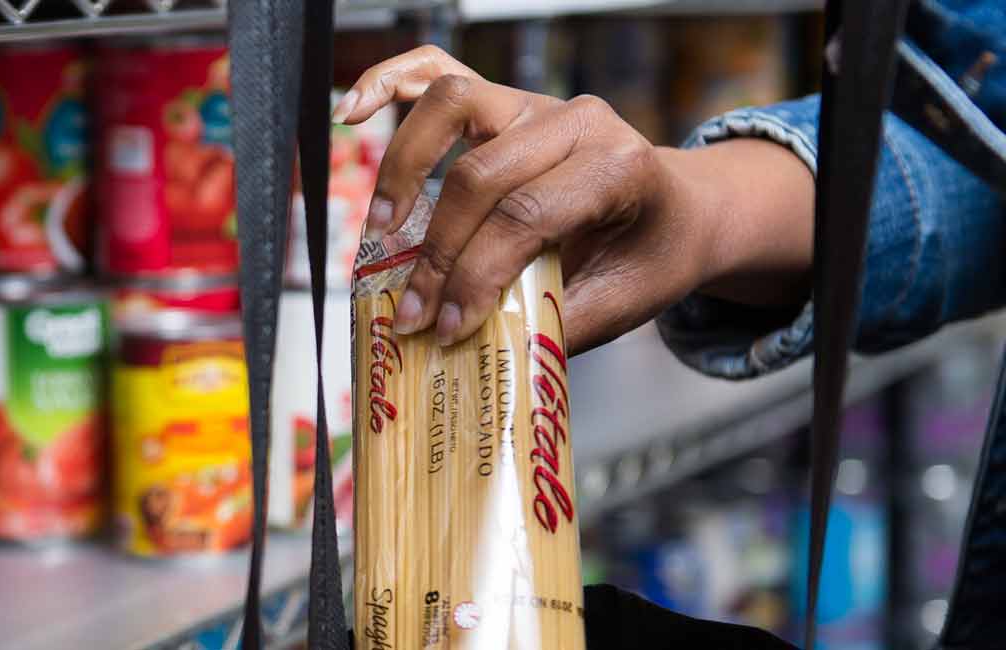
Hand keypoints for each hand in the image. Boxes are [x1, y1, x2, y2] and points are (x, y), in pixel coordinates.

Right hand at [334, 46, 812, 352]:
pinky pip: (436, 71)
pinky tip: (354, 110)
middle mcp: (577, 121)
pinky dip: (389, 82)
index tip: (447, 327)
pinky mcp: (503, 100)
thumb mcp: (624, 303)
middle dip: (438, 251)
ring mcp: (535, 102)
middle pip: (481, 175)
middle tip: (414, 311)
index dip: (477, 276)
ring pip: (452, 106)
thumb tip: (473, 354)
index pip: (527, 217)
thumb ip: (554, 325)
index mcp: (620, 166)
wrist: (681, 208)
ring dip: (405, 167)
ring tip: (384, 229)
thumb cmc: (653, 253)